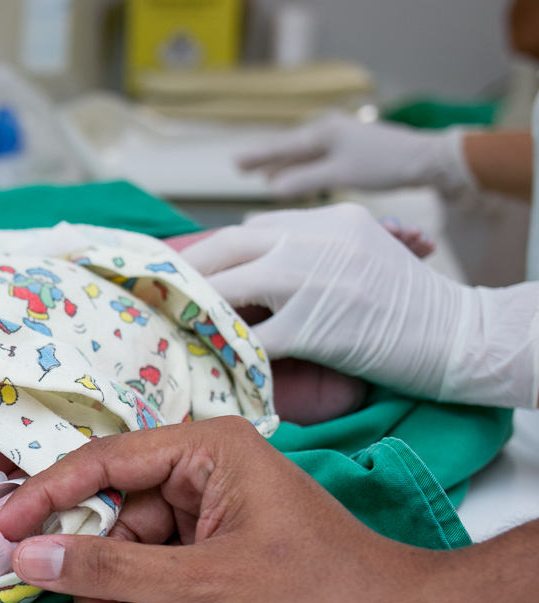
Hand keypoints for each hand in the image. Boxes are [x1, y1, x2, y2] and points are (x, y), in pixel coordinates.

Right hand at [0, 417, 538, 602]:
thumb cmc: (316, 597)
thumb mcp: (200, 586)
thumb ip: (109, 567)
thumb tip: (30, 552)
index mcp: (205, 450)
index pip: (102, 462)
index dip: (45, 496)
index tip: (0, 530)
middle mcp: (200, 473)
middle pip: (109, 513)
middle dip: (87, 568)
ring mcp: (205, 516)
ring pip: (125, 550)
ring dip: (112, 598)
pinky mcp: (210, 554)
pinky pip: (151, 572)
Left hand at [180, 203, 538, 407]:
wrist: (462, 335)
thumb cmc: (408, 306)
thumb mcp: (359, 255)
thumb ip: (308, 255)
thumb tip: (250, 279)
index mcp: (327, 220)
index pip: (249, 229)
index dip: (212, 255)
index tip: (187, 276)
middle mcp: (316, 239)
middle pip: (226, 247)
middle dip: (190, 274)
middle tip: (163, 297)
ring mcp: (313, 279)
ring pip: (229, 288)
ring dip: (199, 310)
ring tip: (176, 327)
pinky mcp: (315, 323)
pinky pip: (253, 338)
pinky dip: (229, 351)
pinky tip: (214, 360)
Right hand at [236, 112, 472, 196]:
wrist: (425, 159)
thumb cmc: (383, 164)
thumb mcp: (339, 174)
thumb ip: (304, 180)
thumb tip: (272, 188)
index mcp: (324, 131)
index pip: (282, 147)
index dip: (258, 157)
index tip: (234, 162)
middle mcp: (330, 130)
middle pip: (290, 148)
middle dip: (266, 160)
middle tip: (240, 168)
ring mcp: (342, 139)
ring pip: (304, 154)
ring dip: (284, 166)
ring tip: (263, 176)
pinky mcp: (353, 150)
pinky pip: (317, 159)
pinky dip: (302, 168)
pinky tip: (298, 177)